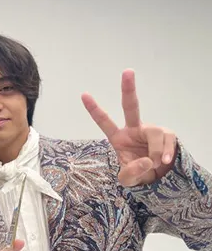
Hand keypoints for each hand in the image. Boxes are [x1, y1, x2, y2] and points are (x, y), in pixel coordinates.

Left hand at [82, 69, 176, 186]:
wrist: (158, 178)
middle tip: (127, 71)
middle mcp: (134, 129)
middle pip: (131, 106)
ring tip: (155, 163)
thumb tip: (146, 160)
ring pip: (155, 133)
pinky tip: (163, 161)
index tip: (83, 94)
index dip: (94, 109)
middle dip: (128, 88)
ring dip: (155, 151)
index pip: (104, 122)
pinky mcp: (167, 134)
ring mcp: (151, 130)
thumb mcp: (128, 179)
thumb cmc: (138, 173)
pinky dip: (165, 153)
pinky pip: (168, 141)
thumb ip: (131, 173)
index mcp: (118, 137)